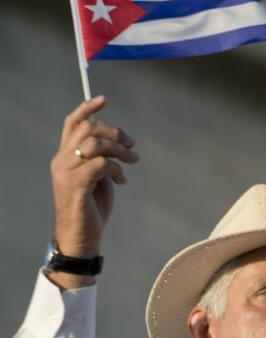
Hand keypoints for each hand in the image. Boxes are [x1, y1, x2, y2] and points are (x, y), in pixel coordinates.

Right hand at [49, 96, 137, 287]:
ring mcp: (65, 172)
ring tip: (132, 161)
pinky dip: (116, 169)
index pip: (71, 123)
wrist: (81, 238)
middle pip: (88, 129)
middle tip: (132, 144)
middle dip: (115, 132)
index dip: (87, 108)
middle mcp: (61, 161)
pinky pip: (101, 164)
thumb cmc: (91, 210)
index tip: (104, 99)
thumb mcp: (98, 180)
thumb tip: (120, 144)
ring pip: (95, 144)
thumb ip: (102, 160)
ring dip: (120, 150)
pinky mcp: (75, 185)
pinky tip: (122, 181)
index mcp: (64, 157)